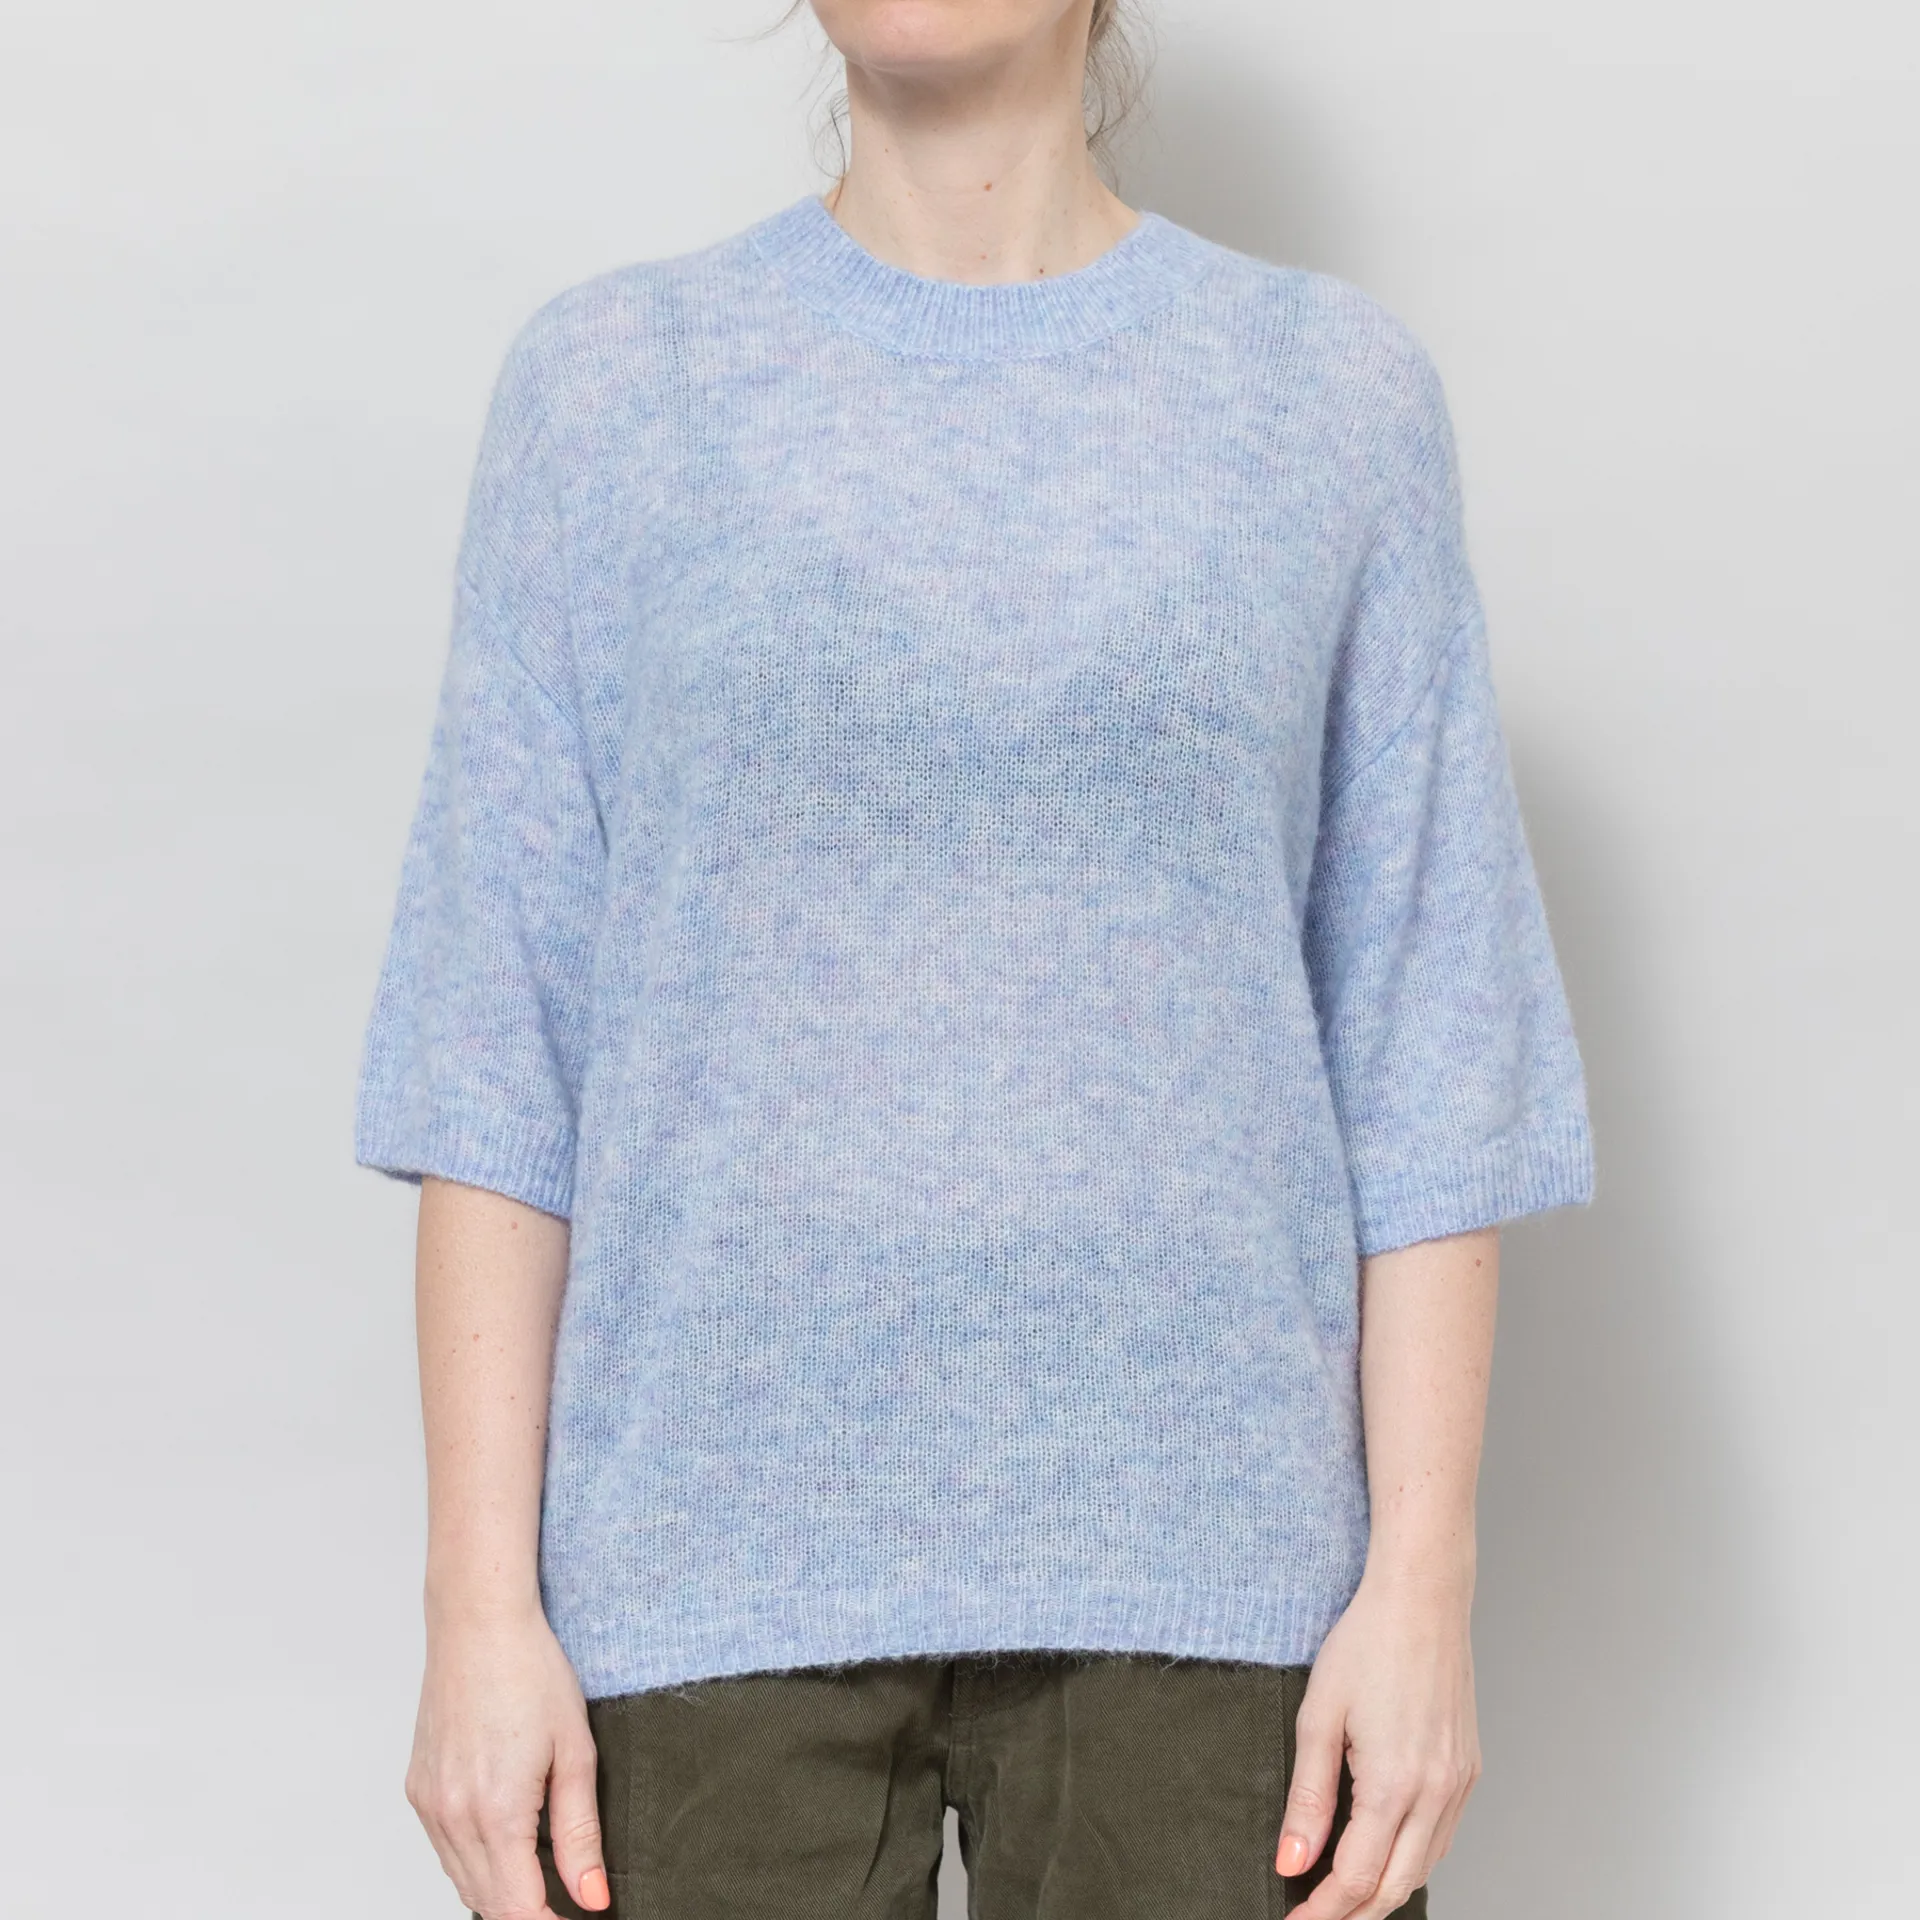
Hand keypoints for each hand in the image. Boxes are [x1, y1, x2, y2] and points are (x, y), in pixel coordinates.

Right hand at [406, 1604, 610, 1919]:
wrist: (478, 1625)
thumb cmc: (531, 1673)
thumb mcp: (575, 1752)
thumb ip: (580, 1834)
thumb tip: (592, 1896)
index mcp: (496, 1814)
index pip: (518, 1911)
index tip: (576, 1918)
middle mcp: (452, 1817)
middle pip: (488, 1903)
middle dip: (528, 1911)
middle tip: (567, 1899)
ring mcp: (429, 1805)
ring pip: (462, 1881)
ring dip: (500, 1890)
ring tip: (541, 1873)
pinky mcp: (417, 1790)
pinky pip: (444, 1849)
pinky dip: (474, 1860)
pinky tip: (504, 1840)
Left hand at [1274, 1570, 1481, 1918]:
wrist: (1423, 1600)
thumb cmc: (1366, 1645)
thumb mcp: (1319, 1716)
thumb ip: (1307, 1798)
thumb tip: (1290, 1862)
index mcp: (1394, 1784)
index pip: (1356, 1878)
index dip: (1323, 1910)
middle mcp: (1436, 1793)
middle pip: (1394, 1887)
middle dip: (1353, 1914)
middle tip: (1313, 1917)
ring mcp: (1459, 1784)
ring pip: (1422, 1868)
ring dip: (1383, 1891)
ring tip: (1342, 1895)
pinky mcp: (1469, 1771)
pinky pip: (1441, 1838)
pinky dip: (1411, 1860)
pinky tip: (1384, 1853)